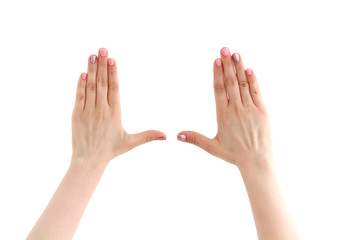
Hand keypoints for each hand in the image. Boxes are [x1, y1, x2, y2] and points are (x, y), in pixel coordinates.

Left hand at [72, 48, 165, 165]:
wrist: (89, 160)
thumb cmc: (111, 150)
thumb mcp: (131, 142)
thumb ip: (148, 136)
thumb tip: (166, 136)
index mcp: (115, 114)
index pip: (115, 89)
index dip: (113, 73)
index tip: (113, 59)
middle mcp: (101, 110)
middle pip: (103, 83)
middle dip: (103, 65)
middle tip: (103, 49)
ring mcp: (88, 111)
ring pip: (91, 87)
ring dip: (91, 70)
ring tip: (92, 55)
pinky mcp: (77, 115)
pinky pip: (80, 96)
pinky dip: (81, 84)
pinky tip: (83, 73)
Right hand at [177, 47, 271, 170]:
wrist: (257, 161)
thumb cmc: (234, 154)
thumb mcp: (212, 147)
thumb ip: (195, 139)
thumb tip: (177, 135)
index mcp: (223, 115)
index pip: (218, 90)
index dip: (217, 74)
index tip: (216, 60)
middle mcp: (236, 109)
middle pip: (230, 82)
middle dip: (227, 64)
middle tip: (224, 48)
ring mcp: (250, 109)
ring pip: (243, 84)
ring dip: (239, 68)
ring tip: (235, 54)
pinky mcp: (262, 111)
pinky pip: (256, 91)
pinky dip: (252, 79)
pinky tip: (249, 69)